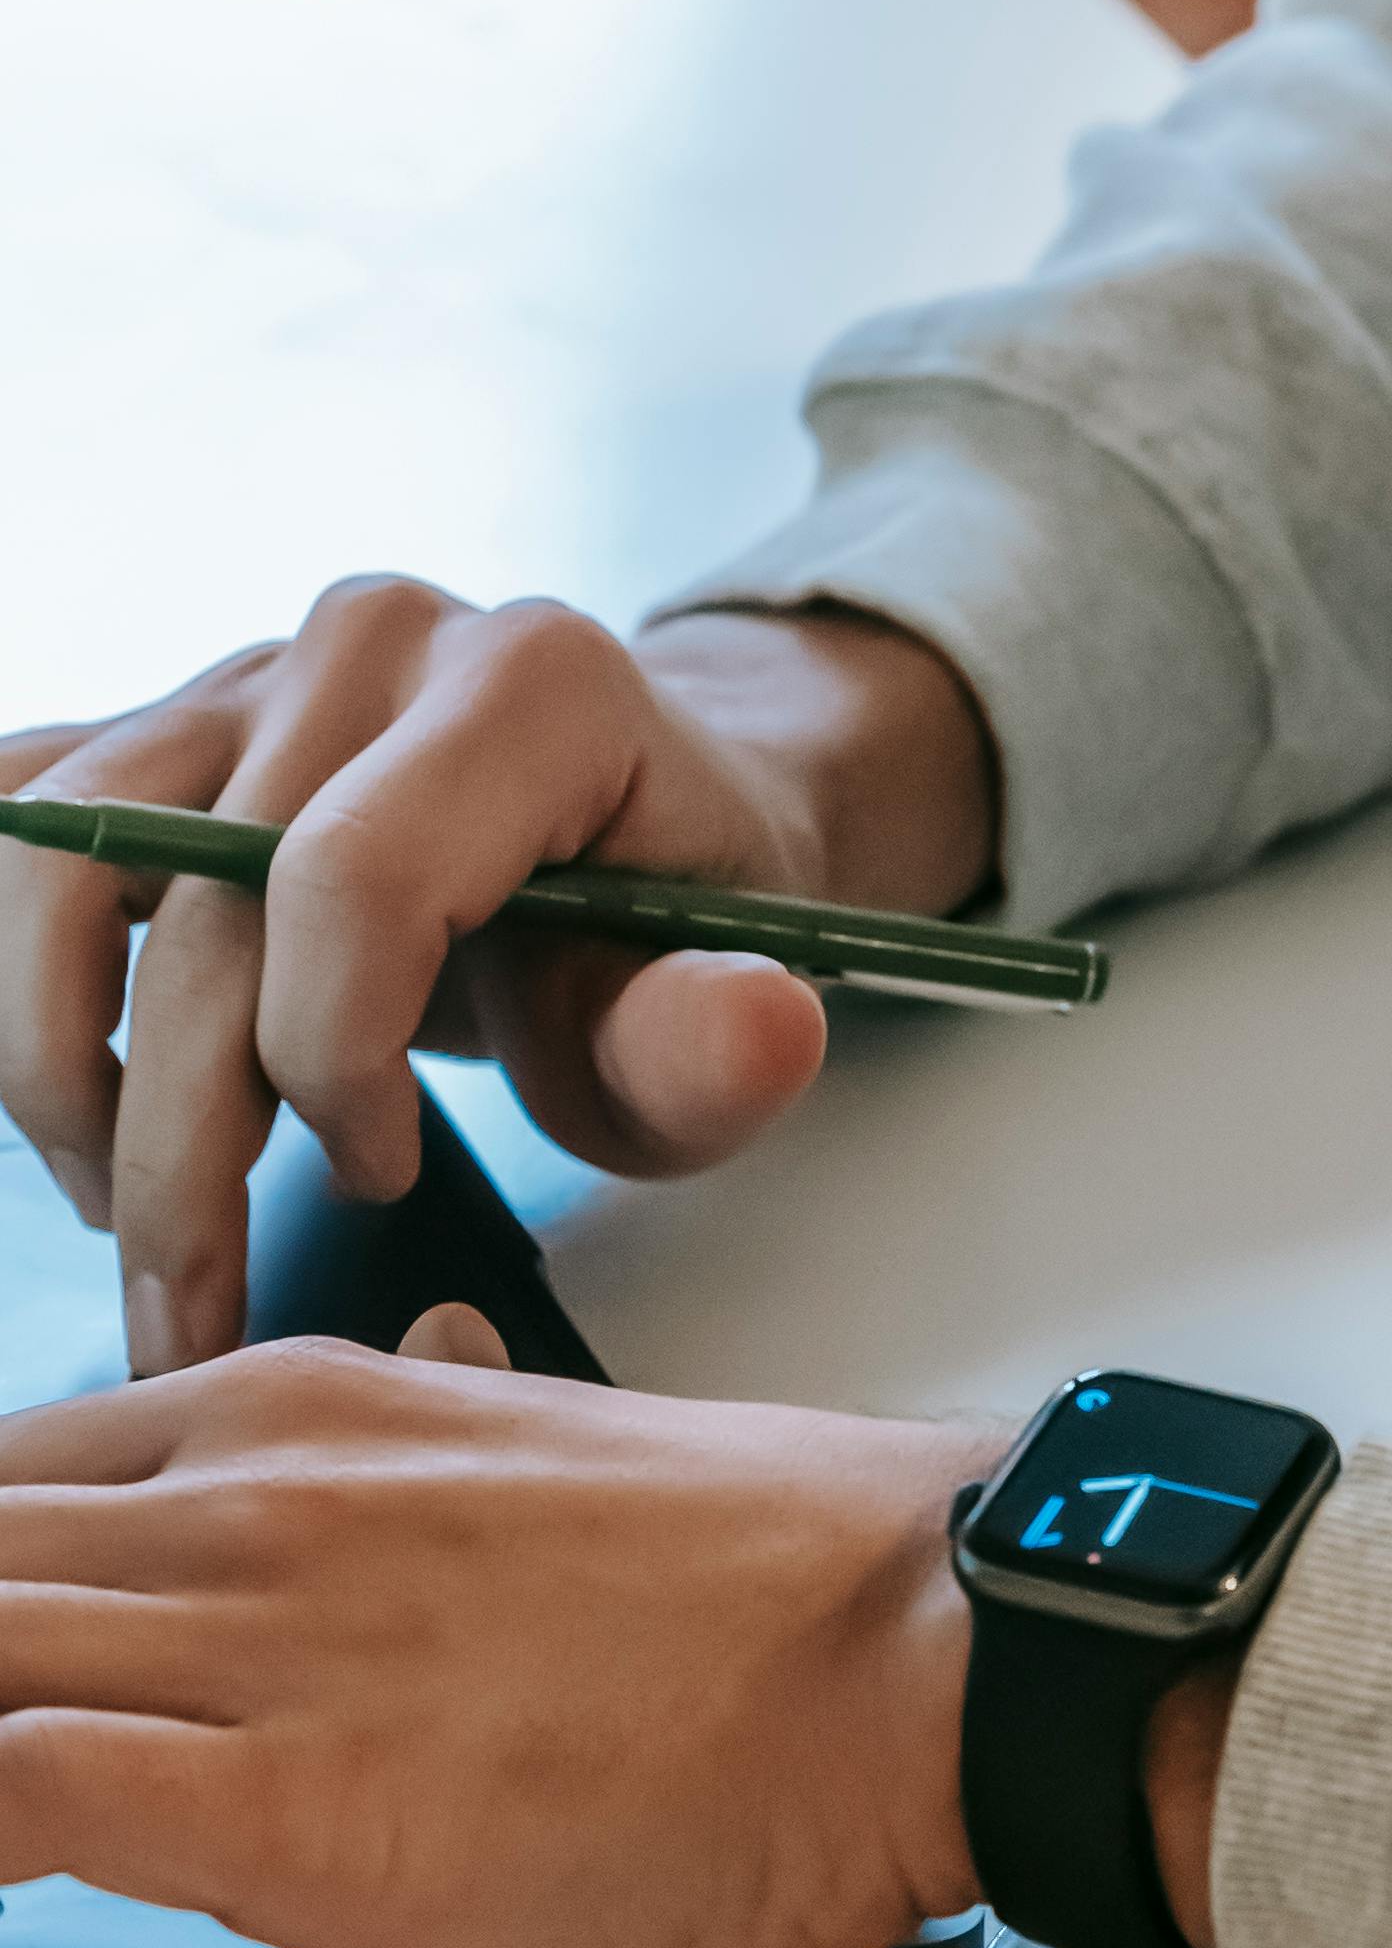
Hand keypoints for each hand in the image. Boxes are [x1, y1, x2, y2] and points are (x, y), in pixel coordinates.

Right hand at [0, 580, 996, 1375]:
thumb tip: (761, 1031)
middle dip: (176, 1146)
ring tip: (126, 1204)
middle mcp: (376, 639)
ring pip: (54, 862)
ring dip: (59, 1068)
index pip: (350, 881)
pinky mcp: (159, 719)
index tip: (379, 1175)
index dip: (329, 1066)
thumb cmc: (669, 926)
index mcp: (533, 682)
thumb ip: (715, 1039)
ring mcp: (249, 667)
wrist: (630, 821)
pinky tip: (68, 1097)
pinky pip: (16, 823)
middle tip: (197, 1308)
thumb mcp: (720, 1002)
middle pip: (198, 907)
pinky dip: (12, 979)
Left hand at [0, 1321, 985, 1947]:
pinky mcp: (282, 1803)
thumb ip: (418, 1432)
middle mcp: (248, 1496)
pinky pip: (10, 1788)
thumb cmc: (769, 1583)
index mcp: (297, 1405)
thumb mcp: (541, 1452)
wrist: (916, 1647)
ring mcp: (259, 1641)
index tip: (5, 1655)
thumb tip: (401, 1380)